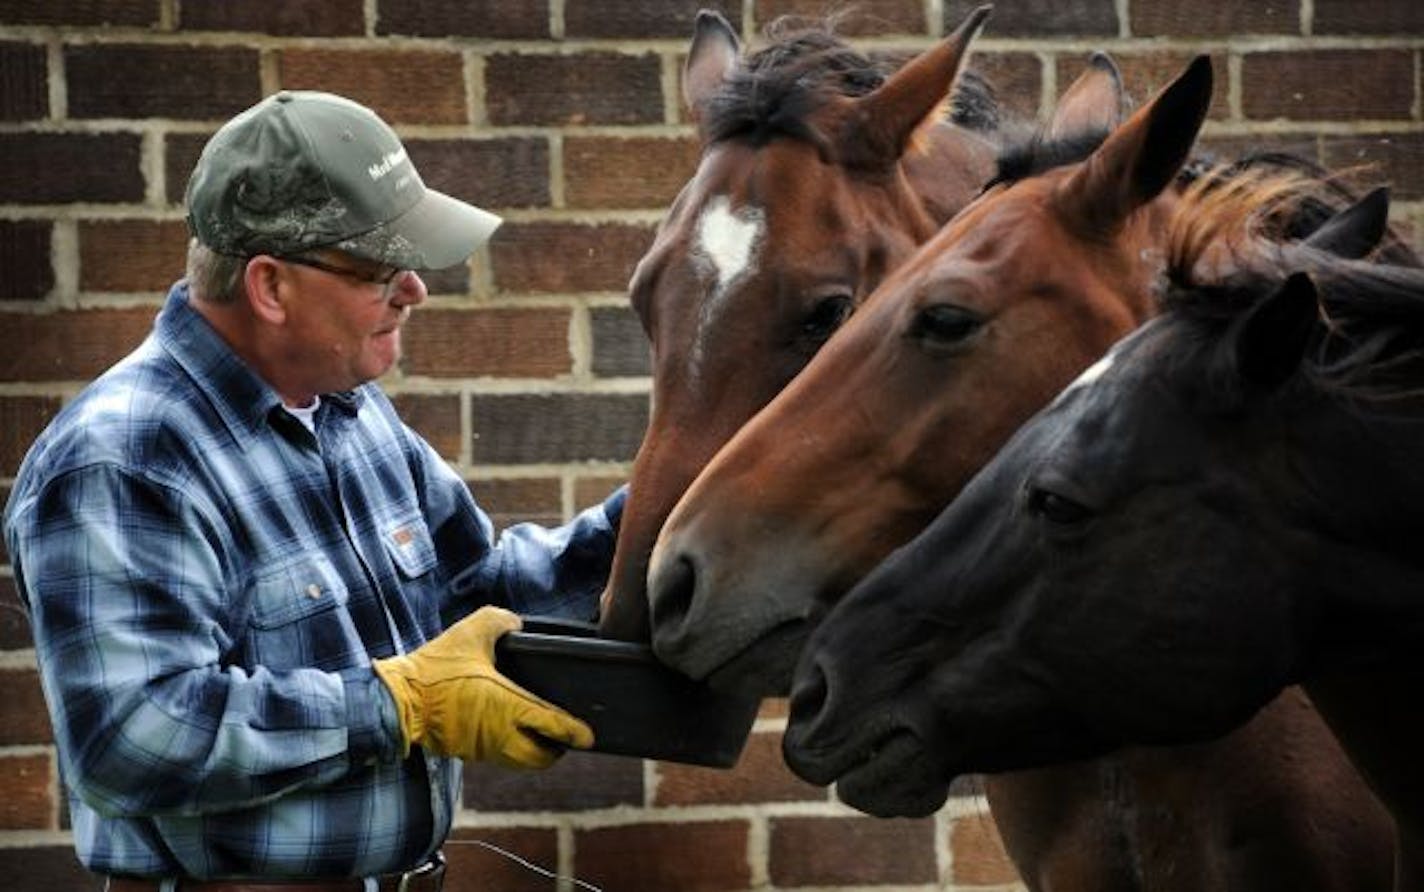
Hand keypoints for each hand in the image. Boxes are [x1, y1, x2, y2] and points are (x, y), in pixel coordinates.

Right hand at [373, 606, 592, 768]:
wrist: (398, 702)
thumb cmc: (435, 669)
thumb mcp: (471, 632)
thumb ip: (501, 621)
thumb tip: (518, 623)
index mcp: (508, 707)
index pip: (553, 725)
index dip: (575, 731)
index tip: (590, 736)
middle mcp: (501, 735)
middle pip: (543, 758)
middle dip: (558, 749)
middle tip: (565, 734)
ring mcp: (485, 748)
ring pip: (522, 761)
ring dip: (536, 752)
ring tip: (541, 732)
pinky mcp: (469, 752)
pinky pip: (502, 757)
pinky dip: (514, 749)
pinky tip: (512, 729)